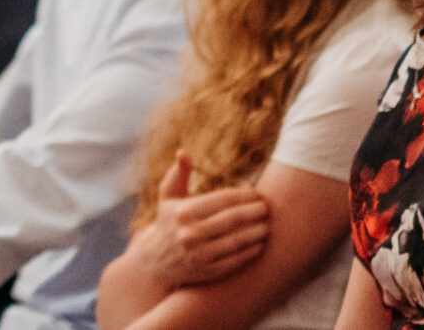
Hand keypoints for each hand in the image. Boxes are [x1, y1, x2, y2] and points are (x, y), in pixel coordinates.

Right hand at [133, 152, 270, 287]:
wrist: (156, 260)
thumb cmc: (168, 221)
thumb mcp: (167, 196)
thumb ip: (178, 174)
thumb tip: (183, 152)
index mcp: (183, 211)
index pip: (222, 200)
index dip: (243, 195)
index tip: (257, 193)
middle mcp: (190, 233)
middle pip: (232, 219)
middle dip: (254, 212)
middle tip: (267, 208)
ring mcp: (199, 254)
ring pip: (237, 240)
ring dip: (257, 232)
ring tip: (267, 225)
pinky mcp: (208, 271)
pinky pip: (236, 260)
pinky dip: (251, 251)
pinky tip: (260, 244)